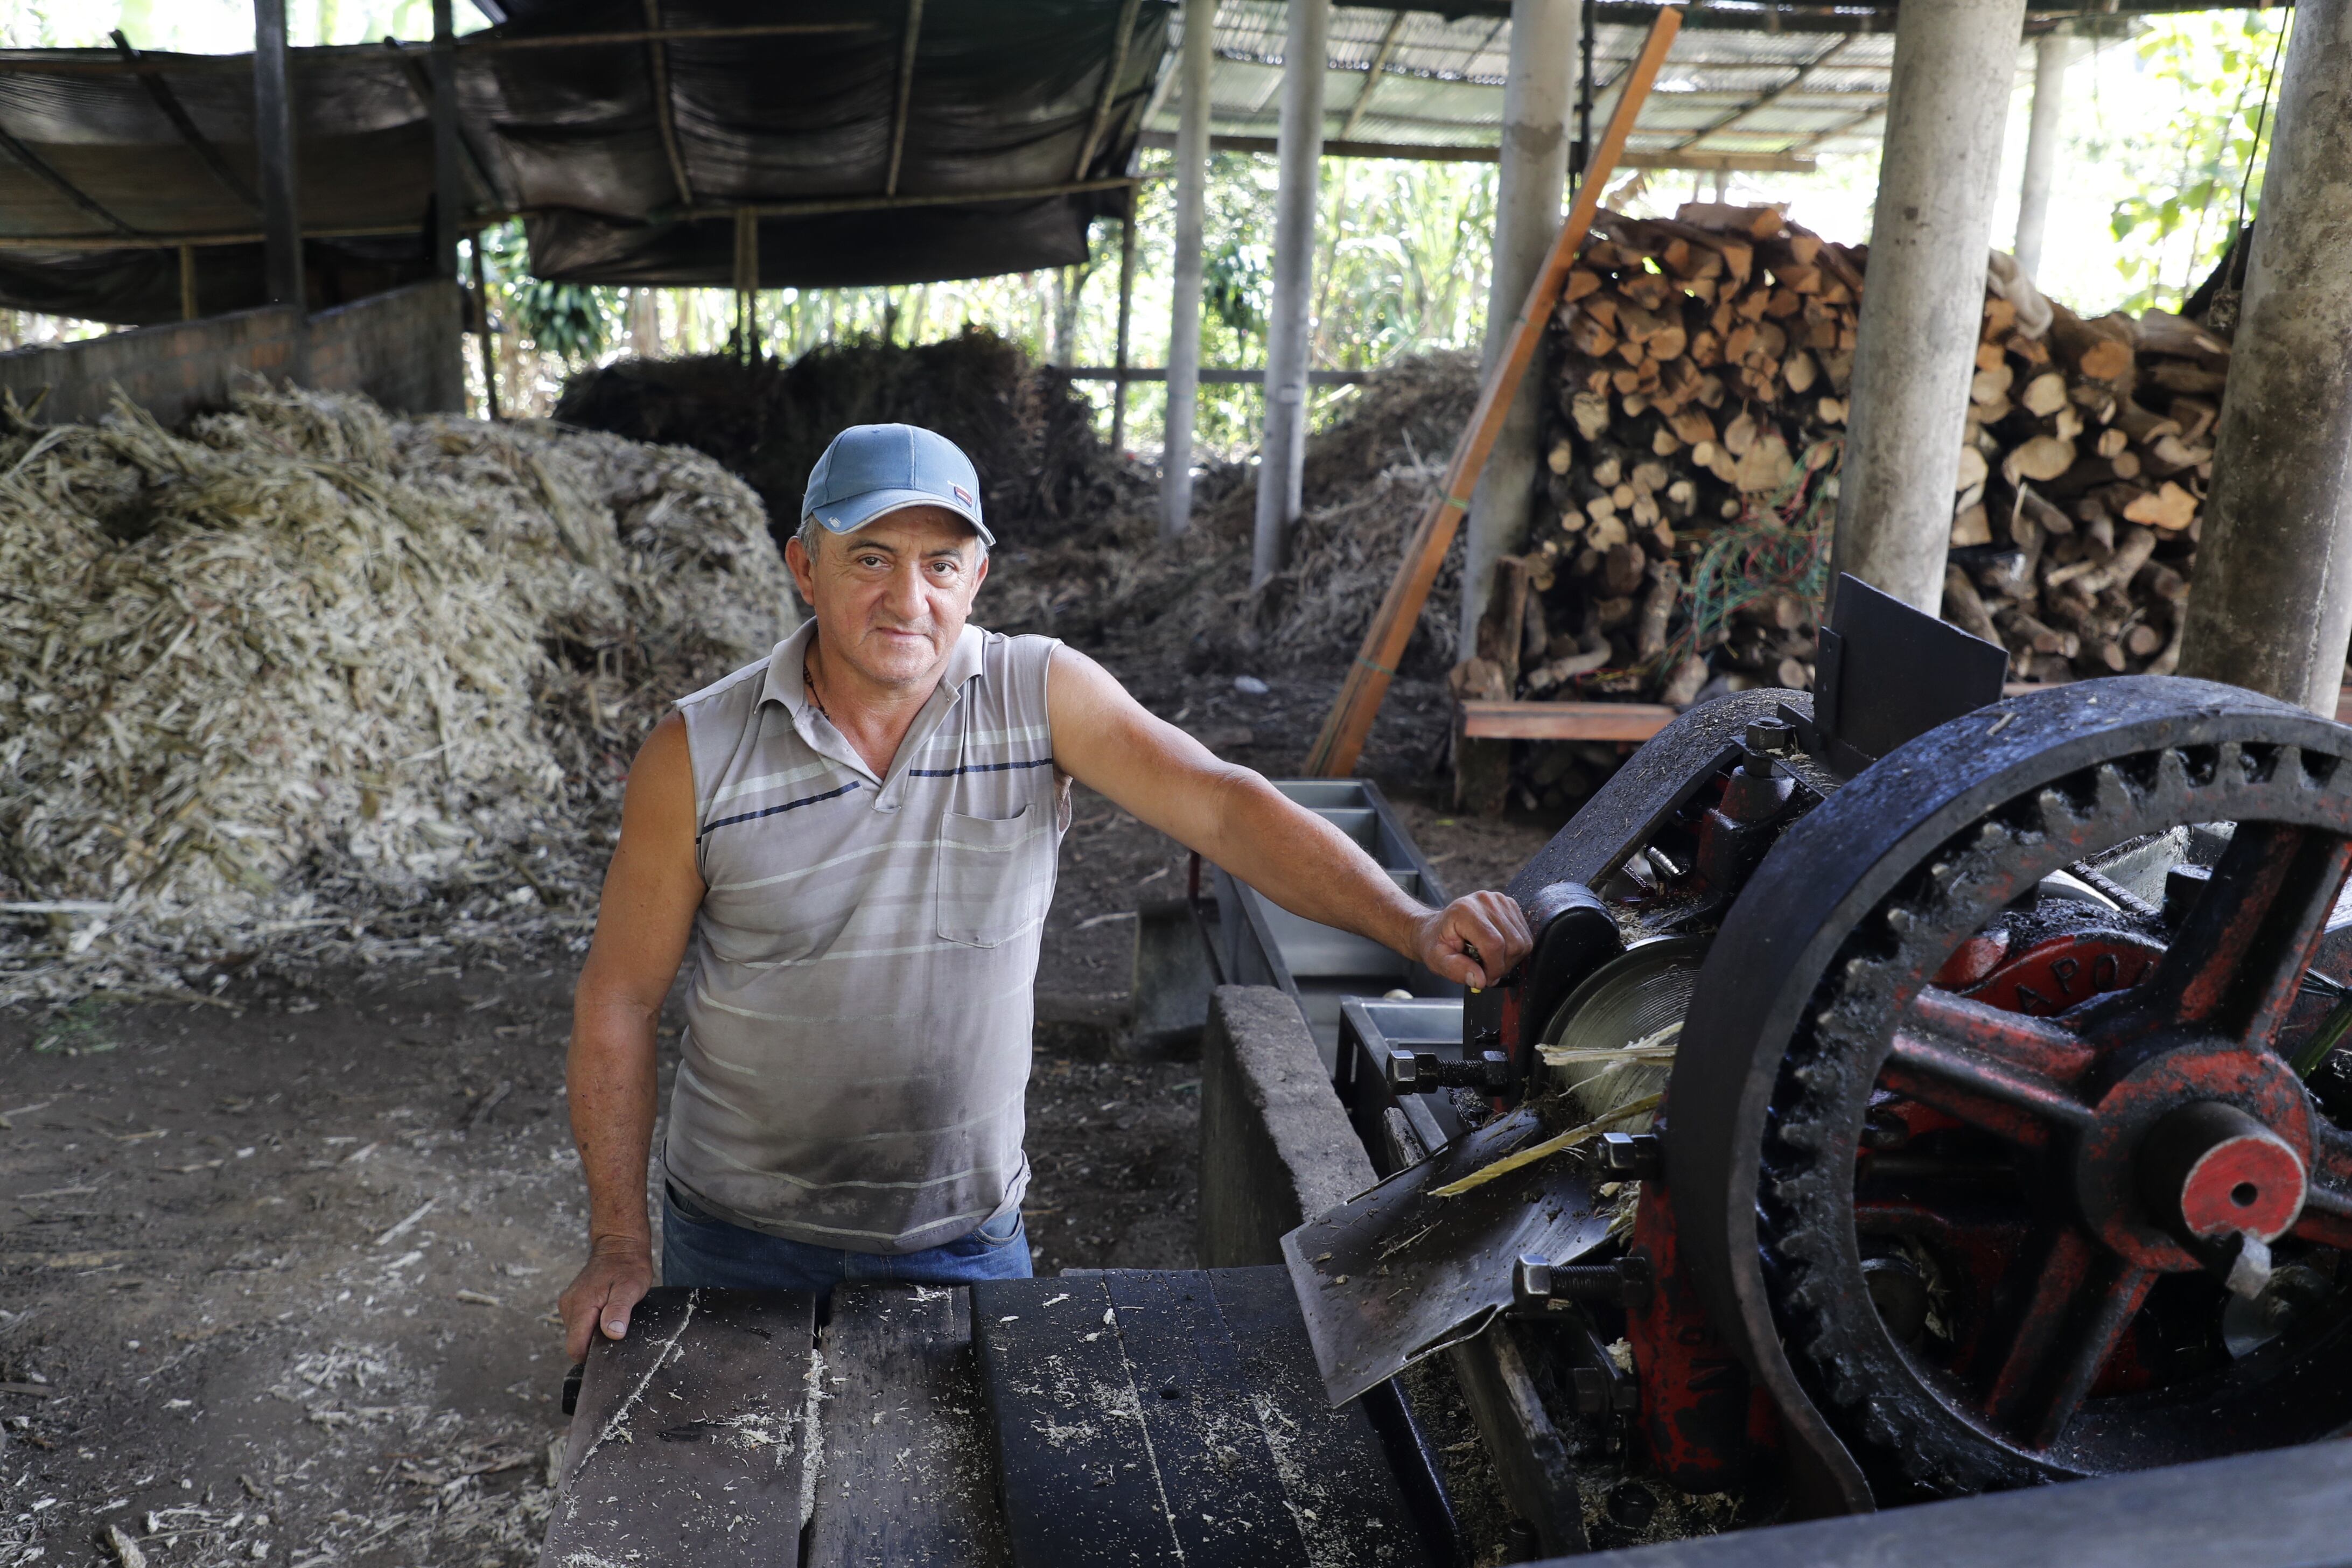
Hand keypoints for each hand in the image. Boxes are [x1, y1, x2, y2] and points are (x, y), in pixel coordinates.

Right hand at [559, 1238, 653, 1362]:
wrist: (620, 1245)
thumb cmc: (628, 1266)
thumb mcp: (630, 1288)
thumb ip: (619, 1311)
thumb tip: (612, 1333)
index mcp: (580, 1305)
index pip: (575, 1347)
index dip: (592, 1355)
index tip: (609, 1350)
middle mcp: (569, 1306)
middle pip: (576, 1342)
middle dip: (594, 1343)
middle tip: (617, 1328)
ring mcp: (568, 1304)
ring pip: (577, 1334)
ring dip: (593, 1333)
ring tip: (613, 1318)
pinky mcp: (572, 1302)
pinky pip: (579, 1323)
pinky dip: (591, 1324)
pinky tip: (606, 1314)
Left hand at [1413, 891, 1533, 989]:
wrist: (1436, 927)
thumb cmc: (1436, 943)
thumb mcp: (1437, 960)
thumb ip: (1456, 970)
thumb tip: (1480, 980)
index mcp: (1465, 911)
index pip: (1494, 944)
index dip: (1494, 968)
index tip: (1485, 978)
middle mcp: (1485, 901)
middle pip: (1513, 943)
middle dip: (1502, 965)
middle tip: (1486, 971)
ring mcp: (1500, 900)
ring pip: (1523, 941)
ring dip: (1510, 959)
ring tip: (1490, 960)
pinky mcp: (1509, 905)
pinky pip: (1525, 935)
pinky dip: (1514, 949)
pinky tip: (1497, 951)